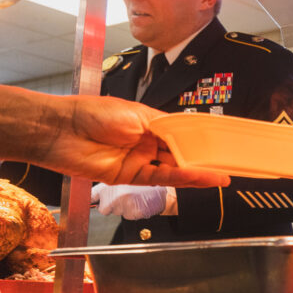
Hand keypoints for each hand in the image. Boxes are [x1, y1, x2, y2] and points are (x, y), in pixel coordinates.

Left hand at [39, 95, 230, 187]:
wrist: (61, 131)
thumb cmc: (94, 114)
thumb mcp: (137, 114)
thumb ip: (166, 127)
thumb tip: (190, 136)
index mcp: (150, 123)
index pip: (183, 133)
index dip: (202, 140)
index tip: (222, 144)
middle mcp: (148, 143)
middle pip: (182, 153)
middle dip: (205, 158)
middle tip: (230, 163)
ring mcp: (140, 161)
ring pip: (175, 168)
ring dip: (199, 172)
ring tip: (223, 176)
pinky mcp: (131, 177)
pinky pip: (161, 178)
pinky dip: (182, 179)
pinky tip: (200, 178)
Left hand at [91, 184, 167, 219]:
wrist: (163, 190)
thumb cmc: (143, 184)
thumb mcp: (123, 181)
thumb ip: (106, 188)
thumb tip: (90, 198)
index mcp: (111, 184)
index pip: (92, 196)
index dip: (91, 201)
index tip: (89, 204)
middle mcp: (116, 193)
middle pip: (104, 209)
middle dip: (112, 206)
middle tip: (125, 198)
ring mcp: (125, 203)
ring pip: (116, 213)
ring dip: (124, 209)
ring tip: (134, 199)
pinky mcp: (133, 212)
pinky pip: (128, 217)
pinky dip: (133, 213)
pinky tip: (139, 204)